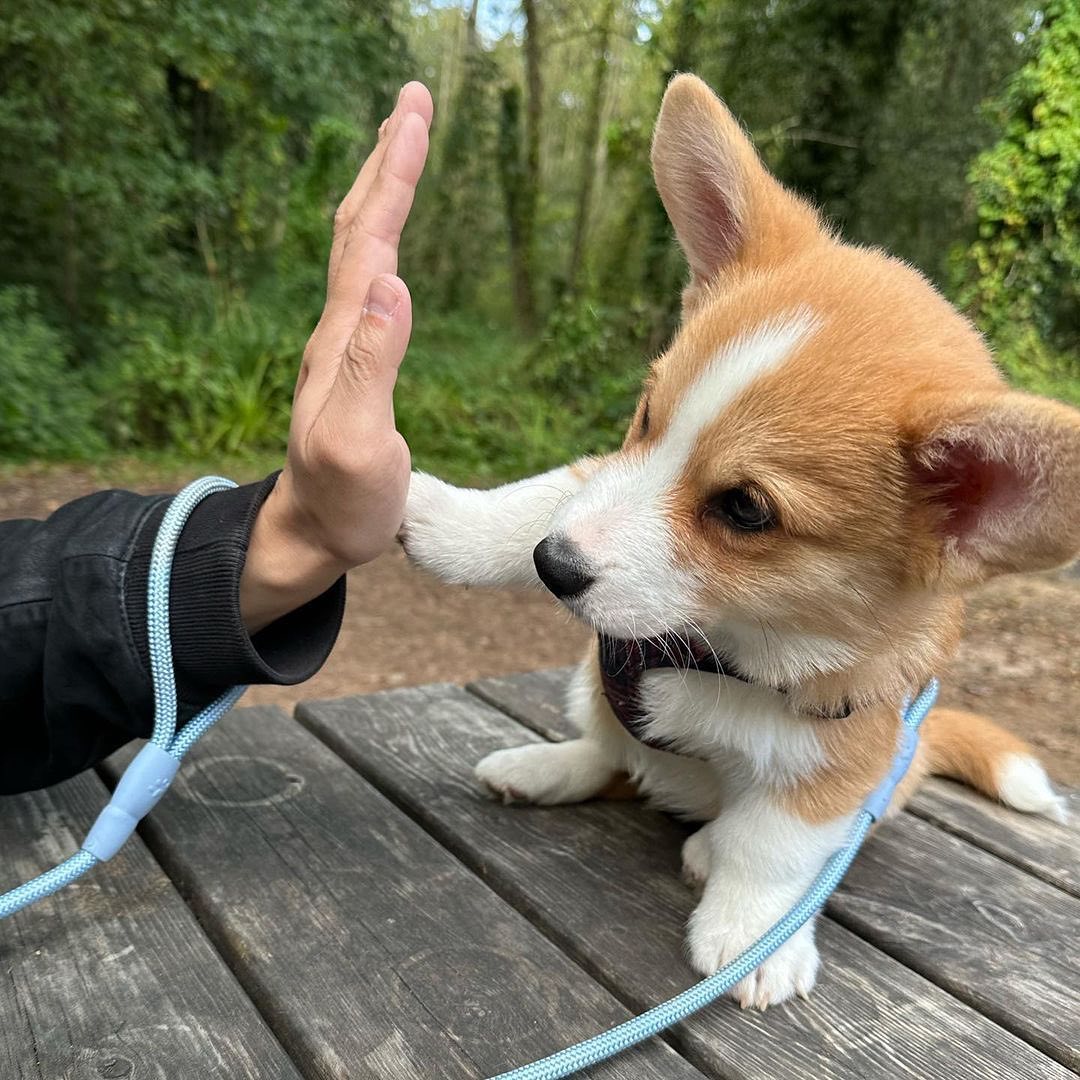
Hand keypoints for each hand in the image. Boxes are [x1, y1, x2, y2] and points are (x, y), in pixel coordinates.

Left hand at [240, 82, 432, 632]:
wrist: (311, 534)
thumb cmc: (341, 500)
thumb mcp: (358, 441)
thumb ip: (371, 365)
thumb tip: (392, 282)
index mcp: (342, 338)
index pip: (370, 239)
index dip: (393, 177)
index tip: (416, 114)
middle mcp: (337, 329)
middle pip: (358, 228)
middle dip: (386, 161)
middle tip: (412, 103)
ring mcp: (342, 344)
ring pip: (358, 251)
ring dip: (379, 192)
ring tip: (402, 150)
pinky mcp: (352, 362)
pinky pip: (366, 282)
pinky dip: (381, 239)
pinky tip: (392, 243)